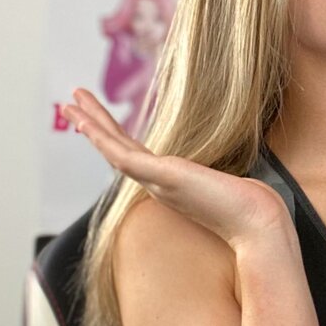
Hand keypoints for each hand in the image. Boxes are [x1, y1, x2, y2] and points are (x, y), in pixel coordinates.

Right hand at [62, 89, 291, 249]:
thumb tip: (231, 174)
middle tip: (70, 103)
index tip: (97, 119)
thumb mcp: (226, 182)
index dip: (112, 137)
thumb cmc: (249, 207)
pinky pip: (122, 156)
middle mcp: (158, 184)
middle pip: (116, 150)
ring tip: (69, 102)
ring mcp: (157, 182)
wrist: (256, 223)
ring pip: (112, 151)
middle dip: (93, 125)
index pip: (134, 156)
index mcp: (170, 183)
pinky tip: (86, 122)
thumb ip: (216, 176)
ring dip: (90, 125)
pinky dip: (102, 138)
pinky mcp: (161, 178)